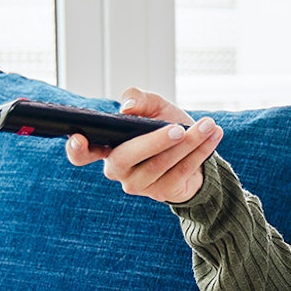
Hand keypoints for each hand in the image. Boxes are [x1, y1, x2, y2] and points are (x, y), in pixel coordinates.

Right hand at [63, 87, 223, 203]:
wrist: (193, 151)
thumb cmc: (164, 125)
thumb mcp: (152, 106)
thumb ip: (137, 97)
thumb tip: (126, 107)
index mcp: (106, 146)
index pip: (82, 153)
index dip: (76, 148)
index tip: (78, 138)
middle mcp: (117, 169)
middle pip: (127, 157)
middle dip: (154, 141)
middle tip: (178, 128)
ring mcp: (139, 184)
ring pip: (160, 164)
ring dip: (188, 143)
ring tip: (208, 125)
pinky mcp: (162, 193)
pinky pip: (181, 172)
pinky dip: (200, 151)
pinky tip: (213, 136)